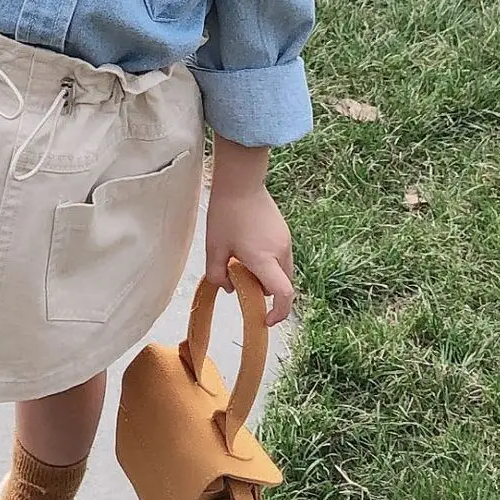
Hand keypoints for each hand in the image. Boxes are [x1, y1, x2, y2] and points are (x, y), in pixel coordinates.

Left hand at [205, 171, 294, 327]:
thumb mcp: (214, 248)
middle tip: (243, 284)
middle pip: (284, 285)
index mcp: (264, 259)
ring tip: (243, 263)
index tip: (265, 319)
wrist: (241, 180)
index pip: (283, 295)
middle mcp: (281, 252)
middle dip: (267, 293)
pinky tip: (250, 249)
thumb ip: (218, 275)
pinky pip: (282, 257)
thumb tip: (230, 289)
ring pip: (284, 271)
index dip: (278, 313)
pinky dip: (270, 263)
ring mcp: (285, 240)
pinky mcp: (284, 232)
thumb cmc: (226, 213)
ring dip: (268, 277)